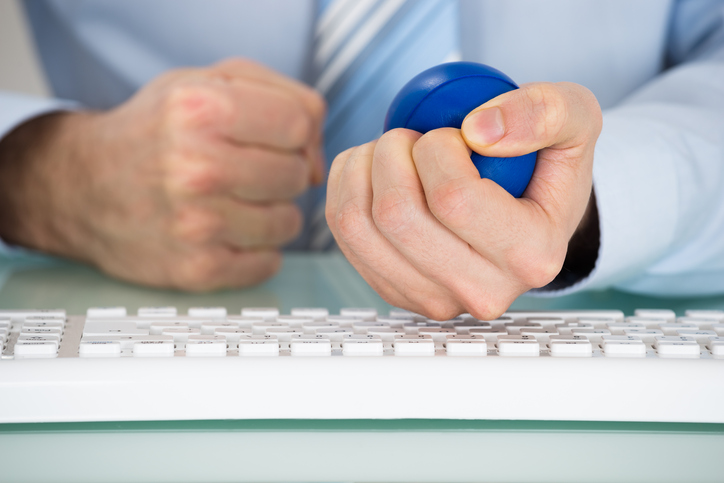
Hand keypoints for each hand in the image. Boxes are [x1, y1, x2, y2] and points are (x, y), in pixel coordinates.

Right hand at [0, 59, 325, 289]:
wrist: (79, 187)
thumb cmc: (153, 131)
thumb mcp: (208, 82)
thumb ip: (283, 97)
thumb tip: (317, 158)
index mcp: (201, 109)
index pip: (300, 125)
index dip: (294, 133)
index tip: (274, 140)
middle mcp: (197, 168)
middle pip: (296, 176)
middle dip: (278, 171)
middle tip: (242, 170)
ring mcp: (198, 225)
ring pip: (289, 223)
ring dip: (269, 212)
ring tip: (231, 201)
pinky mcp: (198, 270)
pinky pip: (269, 263)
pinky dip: (255, 249)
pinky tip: (225, 232)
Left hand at [326, 82, 601, 319]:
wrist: (528, 218)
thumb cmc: (544, 170)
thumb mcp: (574, 120)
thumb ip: (544, 113)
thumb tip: (480, 130)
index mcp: (531, 256)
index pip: (454, 198)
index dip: (438, 148)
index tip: (454, 136)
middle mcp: (481, 292)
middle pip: (397, 216)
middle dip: (392, 153)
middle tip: (412, 137)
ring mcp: (434, 299)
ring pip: (359, 225)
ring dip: (362, 167)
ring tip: (390, 150)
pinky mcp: (396, 292)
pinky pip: (343, 233)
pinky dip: (346, 186)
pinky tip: (373, 171)